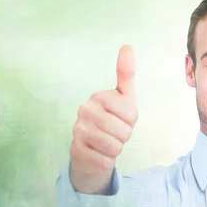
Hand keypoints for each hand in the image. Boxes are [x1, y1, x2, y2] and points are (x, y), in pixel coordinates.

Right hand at [69, 45, 137, 193]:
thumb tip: (127, 46)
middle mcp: (85, 111)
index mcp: (99, 97)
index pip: (130, 114)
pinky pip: (104, 160)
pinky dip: (106, 160)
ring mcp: (78, 130)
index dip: (131, 121)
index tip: (122, 118)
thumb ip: (126, 73)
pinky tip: (98, 153)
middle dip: (124, 137)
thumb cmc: (112, 120)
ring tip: (106, 142)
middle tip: (114, 132)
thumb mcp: (124, 98)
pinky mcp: (76, 150)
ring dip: (115, 149)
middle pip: (123, 132)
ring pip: (114, 148)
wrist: (91, 148)